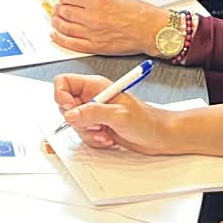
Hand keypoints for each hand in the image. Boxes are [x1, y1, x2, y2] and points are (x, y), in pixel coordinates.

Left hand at [50, 0, 164, 55]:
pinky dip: (60, 39)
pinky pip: (71, 43)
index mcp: (98, 1)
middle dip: (59, 9)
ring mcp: (93, 33)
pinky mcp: (95, 46)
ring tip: (55, 20)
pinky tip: (55, 35)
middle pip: (65, 11)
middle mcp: (93, 17)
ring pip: (65, 26)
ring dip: (57, 22)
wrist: (151, 30)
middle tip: (57, 8)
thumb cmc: (140, 13)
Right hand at [51, 73, 186, 153]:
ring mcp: (95, 112)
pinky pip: (83, 134)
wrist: (161, 136)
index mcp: (96, 85)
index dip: (61, 96)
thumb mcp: (119, 115)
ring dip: (88, 132)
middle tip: (95, 123)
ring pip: (74, 123)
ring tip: (105, 132)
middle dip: (78, 120)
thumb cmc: (147, 120)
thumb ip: (92, 113)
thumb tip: (70, 114)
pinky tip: (108, 138)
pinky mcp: (98, 126)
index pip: (64, 82)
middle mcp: (93, 97)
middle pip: (66, 106)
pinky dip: (93, 140)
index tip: (71, 110)